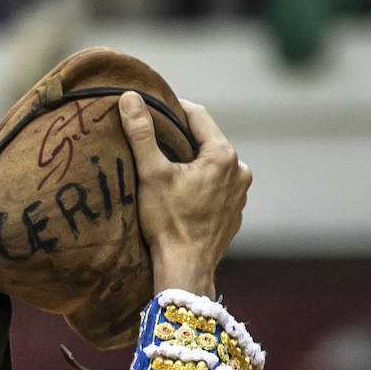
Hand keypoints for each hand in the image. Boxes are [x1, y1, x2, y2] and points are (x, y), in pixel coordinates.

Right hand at [118, 93, 251, 298]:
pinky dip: (202, 187)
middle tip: (157, 142)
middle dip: (183, 139)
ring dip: (194, 164)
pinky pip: (218, 190)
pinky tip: (183, 197)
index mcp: (223, 155)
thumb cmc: (168, 224)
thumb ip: (141, 134)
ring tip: (170, 172)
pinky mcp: (235, 214)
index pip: (198, 115)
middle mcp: (240, 171)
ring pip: (213, 166)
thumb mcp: (151, 174)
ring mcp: (240, 195)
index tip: (154, 108)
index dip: (173, 108)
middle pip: (207, 142)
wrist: (185, 271)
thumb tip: (130, 98)